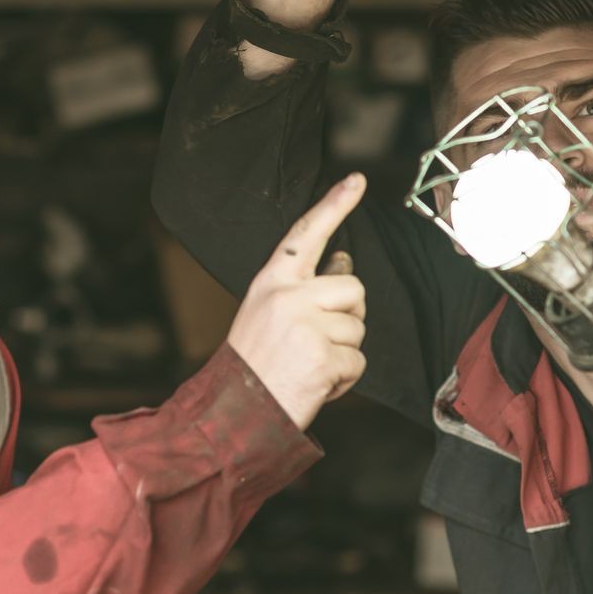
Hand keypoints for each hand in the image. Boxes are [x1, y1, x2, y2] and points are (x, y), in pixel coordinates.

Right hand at [226, 174, 369, 429]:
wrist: (234, 412)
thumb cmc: (254, 365)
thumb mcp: (266, 314)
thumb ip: (302, 290)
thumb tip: (343, 264)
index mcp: (271, 281)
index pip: (306, 234)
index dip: (334, 205)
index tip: (357, 181)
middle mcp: (287, 296)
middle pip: (353, 288)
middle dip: (349, 316)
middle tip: (319, 340)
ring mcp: (305, 326)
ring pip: (358, 328)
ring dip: (344, 353)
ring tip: (309, 365)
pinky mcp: (322, 357)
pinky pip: (357, 362)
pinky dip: (344, 380)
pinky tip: (316, 383)